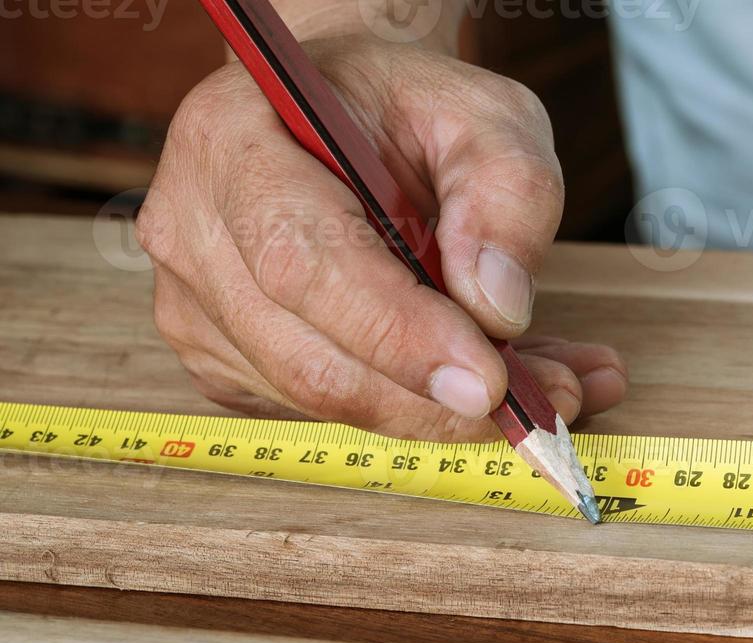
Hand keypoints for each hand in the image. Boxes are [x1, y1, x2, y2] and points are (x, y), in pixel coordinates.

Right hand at [136, 26, 626, 442]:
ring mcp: (196, 311)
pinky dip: (424, 416)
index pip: (303, 261)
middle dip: (440, 400)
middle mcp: (192, 234)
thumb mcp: (486, 113)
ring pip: (325, 403)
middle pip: (311, 359)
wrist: (343, 122)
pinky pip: (329, 416)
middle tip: (553, 400)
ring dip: (449, 416)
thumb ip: (508, 191)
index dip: (397, 334)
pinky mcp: (230, 366)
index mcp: (232, 142)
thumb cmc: (405, 112)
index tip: (489, 381)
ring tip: (556, 386)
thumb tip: (498, 306)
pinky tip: (499, 387)